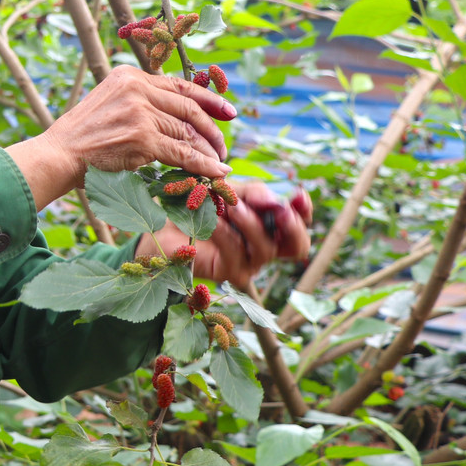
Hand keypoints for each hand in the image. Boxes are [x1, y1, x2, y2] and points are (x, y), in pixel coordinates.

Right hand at [8, 66, 236, 206]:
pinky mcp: (142, 138)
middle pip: (188, 107)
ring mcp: (140, 113)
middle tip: (225, 144)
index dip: (208, 99)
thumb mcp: (110, 104)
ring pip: (187, 132)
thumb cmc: (82, 137)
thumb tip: (178, 116)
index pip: (179, 85)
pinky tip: (215, 171)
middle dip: (213, 127)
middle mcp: (137, 88)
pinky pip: (182, 153)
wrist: (59, 154)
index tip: (227, 111)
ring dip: (208, 150)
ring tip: (220, 162)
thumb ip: (139, 101)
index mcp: (129, 75)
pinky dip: (203, 164)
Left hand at [151, 183, 312, 288]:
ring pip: (265, 249)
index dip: (304, 211)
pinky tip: (214, 220)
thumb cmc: (197, 207)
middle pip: (297, 246)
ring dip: (251, 224)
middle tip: (279, 209)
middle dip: (292, 226)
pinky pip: (235, 253)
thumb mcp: (229, 192)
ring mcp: (248, 263)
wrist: (161, 227)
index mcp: (269, 227)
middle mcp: (263, 247)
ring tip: (233, 207)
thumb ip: (252, 193)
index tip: (297, 194)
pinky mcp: (228, 273)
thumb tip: (274, 200)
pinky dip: (226, 233)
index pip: (299, 223)